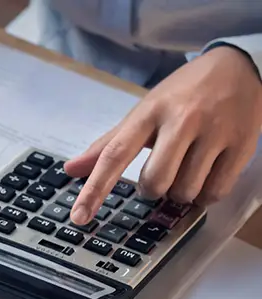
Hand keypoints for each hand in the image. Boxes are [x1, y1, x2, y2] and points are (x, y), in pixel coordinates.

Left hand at [65, 46, 261, 224]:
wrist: (238, 67)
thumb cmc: (182, 95)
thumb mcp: (143, 112)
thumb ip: (107, 144)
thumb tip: (71, 170)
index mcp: (148, 112)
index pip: (115, 154)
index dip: (94, 189)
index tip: (79, 216)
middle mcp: (181, 120)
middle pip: (154, 183)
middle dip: (152, 189)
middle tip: (159, 175)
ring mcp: (214, 132)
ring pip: (184, 192)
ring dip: (179, 193)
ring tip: (185, 170)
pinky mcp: (241, 145)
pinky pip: (214, 193)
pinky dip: (203, 195)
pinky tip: (203, 177)